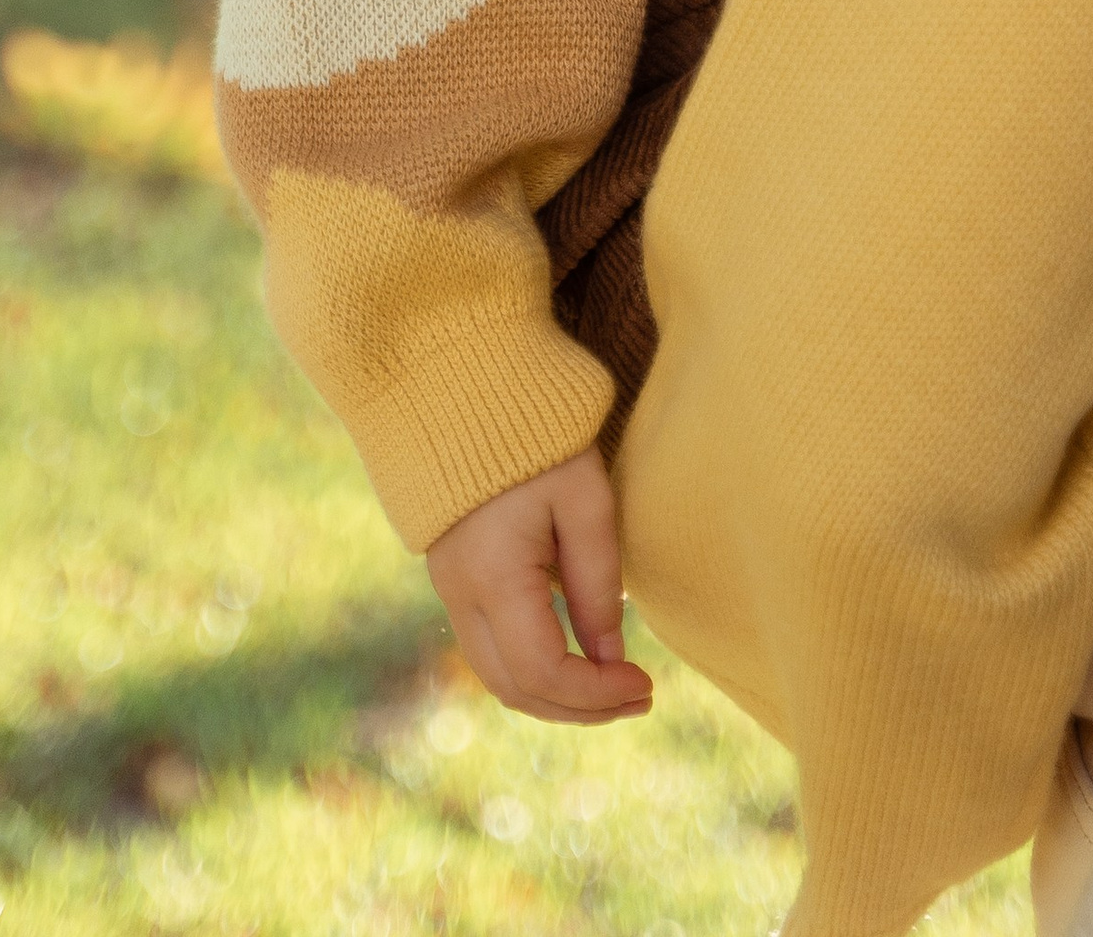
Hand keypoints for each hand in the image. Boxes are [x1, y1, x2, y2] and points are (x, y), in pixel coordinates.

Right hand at [426, 448, 654, 725]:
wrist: (465, 383)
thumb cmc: (536, 433)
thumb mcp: (584, 499)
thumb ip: (597, 582)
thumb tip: (610, 657)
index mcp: (492, 574)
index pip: (543, 672)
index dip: (597, 694)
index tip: (644, 682)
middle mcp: (459, 592)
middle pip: (515, 689)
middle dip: (580, 708)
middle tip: (638, 696)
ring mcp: (447, 587)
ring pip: (497, 676)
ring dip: (555, 695)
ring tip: (612, 686)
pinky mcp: (451, 576)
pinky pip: (487, 647)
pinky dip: (531, 668)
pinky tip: (574, 655)